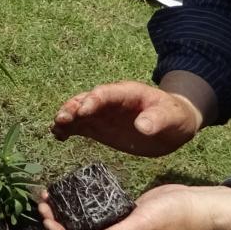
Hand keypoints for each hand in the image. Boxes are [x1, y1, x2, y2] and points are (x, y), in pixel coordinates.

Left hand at [41, 184, 213, 229]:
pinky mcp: (122, 218)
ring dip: (66, 215)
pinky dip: (80, 207)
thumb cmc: (173, 219)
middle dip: (59, 225)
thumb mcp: (142, 227)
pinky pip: (96, 216)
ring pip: (86, 228)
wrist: (197, 207)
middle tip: (42, 203)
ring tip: (49, 198)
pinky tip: (69, 194)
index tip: (48, 219)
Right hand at [53, 81, 202, 156]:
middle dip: (73, 108)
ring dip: (66, 118)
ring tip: (55, 128)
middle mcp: (109, 101)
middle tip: (61, 119)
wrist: (173, 125)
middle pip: (86, 101)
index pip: (105, 93)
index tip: (83, 111)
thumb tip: (142, 126)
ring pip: (79, 113)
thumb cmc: (175, 116)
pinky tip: (58, 136)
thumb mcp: (171, 116)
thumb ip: (157, 119)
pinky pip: (81, 126)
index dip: (93, 101)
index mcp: (126, 93)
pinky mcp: (100, 128)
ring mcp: (103, 114)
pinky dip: (68, 130)